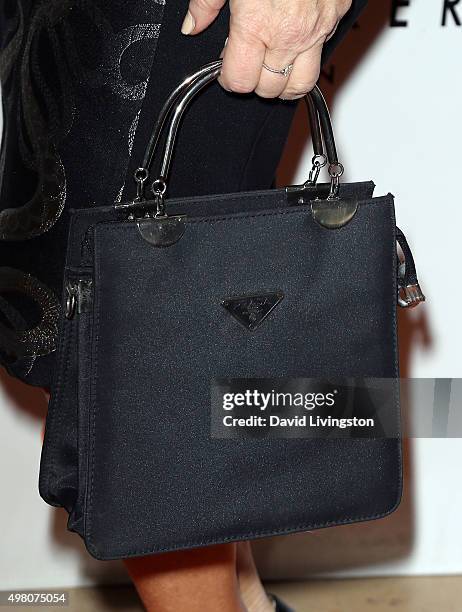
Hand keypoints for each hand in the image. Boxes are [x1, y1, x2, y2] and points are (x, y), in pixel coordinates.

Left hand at [181, 0, 351, 98]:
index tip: (226, 68)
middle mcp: (290, 34)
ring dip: (284, 81)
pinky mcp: (336, 15)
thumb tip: (193, 26)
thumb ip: (205, 3)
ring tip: (272, 63)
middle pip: (270, 89)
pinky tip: (294, 35)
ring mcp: (317, 28)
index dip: (229, 79)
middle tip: (248, 60)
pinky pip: (322, 51)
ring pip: (302, 84)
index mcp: (257, 25)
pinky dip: (307, 53)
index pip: (241, 81)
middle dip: (255, 81)